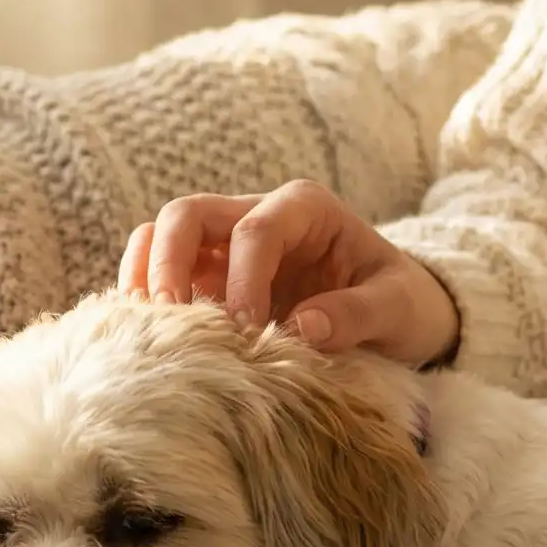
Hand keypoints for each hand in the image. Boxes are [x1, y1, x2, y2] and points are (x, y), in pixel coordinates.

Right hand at [118, 178, 460, 366]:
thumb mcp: (399, 308)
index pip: (254, 232)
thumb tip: (302, 327)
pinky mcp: (209, 281)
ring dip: (146, 278)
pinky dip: (146, 299)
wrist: (397, 317)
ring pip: (160, 239)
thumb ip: (359, 314)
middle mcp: (256, 216)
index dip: (242, 282)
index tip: (246, 333)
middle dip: (169, 263)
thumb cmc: (401, 304)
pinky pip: (160, 275)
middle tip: (172, 320)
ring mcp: (226, 248)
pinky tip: (149, 337)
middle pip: (186, 216)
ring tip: (146, 329)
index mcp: (304, 209)